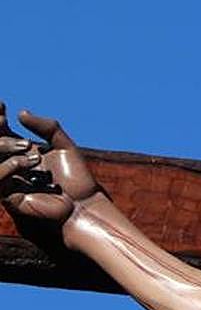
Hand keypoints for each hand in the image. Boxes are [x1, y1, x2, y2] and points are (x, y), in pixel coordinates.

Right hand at [0, 103, 102, 225]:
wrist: (84, 204)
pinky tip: (25, 161)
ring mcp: (8, 181)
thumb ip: (47, 127)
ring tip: (28, 147)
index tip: (2, 104)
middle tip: (3, 120)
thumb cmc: (76, 177)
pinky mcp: (9, 197)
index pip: (1, 132)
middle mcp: (11, 165)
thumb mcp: (64, 146)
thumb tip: (21, 112)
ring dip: (2, 146)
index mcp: (21, 152)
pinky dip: (7, 167)